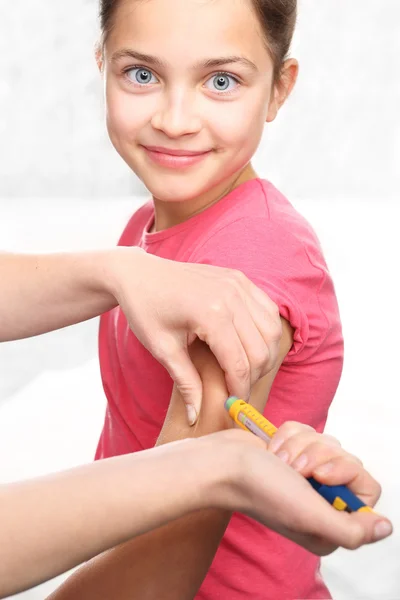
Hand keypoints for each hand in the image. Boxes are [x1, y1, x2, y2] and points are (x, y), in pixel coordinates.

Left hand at [107, 248, 281, 424]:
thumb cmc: (146, 310)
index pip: (239, 363)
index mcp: (211, 313)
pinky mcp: (240, 279)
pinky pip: (268, 311)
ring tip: (246, 370)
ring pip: (272, 331)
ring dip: (265, 355)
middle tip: (238, 390)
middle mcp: (231, 295)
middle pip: (262, 350)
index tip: (233, 407)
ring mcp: (238, 284)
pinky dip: (266, 332)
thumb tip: (195, 418)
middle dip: (254, 377)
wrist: (139, 274)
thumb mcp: (162, 349)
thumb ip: (186, 383)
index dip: (240, 390)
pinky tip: (250, 345)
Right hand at [208, 428, 391, 554]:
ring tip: (278, 461)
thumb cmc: (260, 490)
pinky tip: (272, 451)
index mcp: (330, 524)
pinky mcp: (293, 454)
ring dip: (300, 445)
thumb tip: (385, 527)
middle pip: (347, 461)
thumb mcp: (310, 516)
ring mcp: (306, 476)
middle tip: (293, 468)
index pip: (366, 490)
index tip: (320, 475)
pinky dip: (288, 435)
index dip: (345, 475)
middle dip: (318, 456)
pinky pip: (308, 431)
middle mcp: (321, 501)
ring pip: (327, 442)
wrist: (223, 463)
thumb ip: (353, 530)